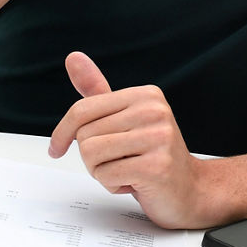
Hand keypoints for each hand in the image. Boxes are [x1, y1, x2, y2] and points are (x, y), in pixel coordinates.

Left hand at [49, 52, 207, 228]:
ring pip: (92, 155)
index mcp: (146, 95)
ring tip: (127, 170)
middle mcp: (155, 111)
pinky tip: (135, 181)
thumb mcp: (124, 119)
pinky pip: (106, 175)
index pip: (83, 109)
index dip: (62, 133)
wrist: (189, 188)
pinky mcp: (157, 166)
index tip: (58, 148)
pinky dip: (113, 185)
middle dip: (92, 157)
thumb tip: (73, 57)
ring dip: (101, 172)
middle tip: (119, 160)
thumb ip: (98, 91)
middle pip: (85, 135)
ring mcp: (159, 137)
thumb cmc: (152, 155)